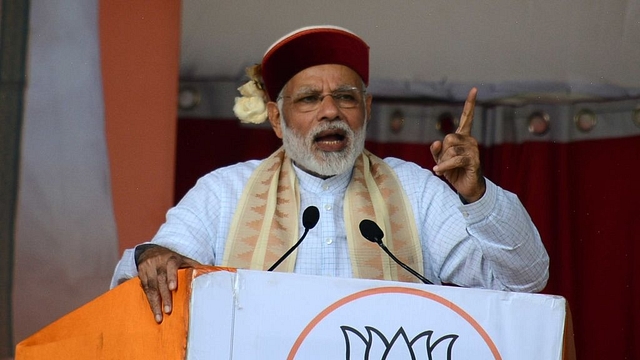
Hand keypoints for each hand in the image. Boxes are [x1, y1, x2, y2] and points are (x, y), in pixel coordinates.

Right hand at [136, 245, 199, 322]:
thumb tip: (208, 273)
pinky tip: (153, 312)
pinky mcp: (141, 276)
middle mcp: (158, 264)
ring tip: (159, 317)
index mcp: (171, 259)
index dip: (172, 276)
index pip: (171, 266)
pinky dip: (149, 302)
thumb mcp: (182, 259)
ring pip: (151, 288)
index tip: (173, 288)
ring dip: (155, 304)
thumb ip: (193, 266)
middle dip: (164, 296)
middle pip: (160, 280)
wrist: (150, 251)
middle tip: (168, 310)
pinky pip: (145, 290)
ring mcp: (148, 270)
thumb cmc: (170, 259)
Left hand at [430, 88, 485, 202]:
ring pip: (450, 150)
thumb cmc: (454, 172)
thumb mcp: (440, 160)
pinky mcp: (473, 160)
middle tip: (443, 163)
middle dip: (441, 153)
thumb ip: (436, 150)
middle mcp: (470, 140)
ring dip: (443, 162)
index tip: (474, 89)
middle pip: (448, 138)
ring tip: (446, 169)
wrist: (467, 188)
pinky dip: (444, 166)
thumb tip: (436, 141)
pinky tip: (438, 172)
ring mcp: (473, 150)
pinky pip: (455, 159)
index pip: (466, 118)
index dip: (469, 104)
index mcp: (463, 137)